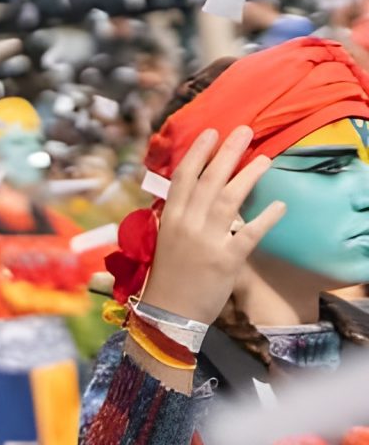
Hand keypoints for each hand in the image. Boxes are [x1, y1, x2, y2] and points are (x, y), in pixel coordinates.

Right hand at [136, 126, 284, 327]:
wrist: (169, 313)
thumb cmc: (168, 276)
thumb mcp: (166, 240)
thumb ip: (179, 216)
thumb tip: (194, 193)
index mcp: (170, 218)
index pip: (184, 178)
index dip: (198, 153)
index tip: (211, 133)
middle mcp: (187, 225)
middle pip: (209, 181)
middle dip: (227, 153)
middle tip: (244, 131)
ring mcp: (207, 241)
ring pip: (229, 200)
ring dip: (248, 176)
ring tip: (264, 158)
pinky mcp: (226, 260)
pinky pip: (248, 234)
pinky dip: (264, 218)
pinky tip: (279, 205)